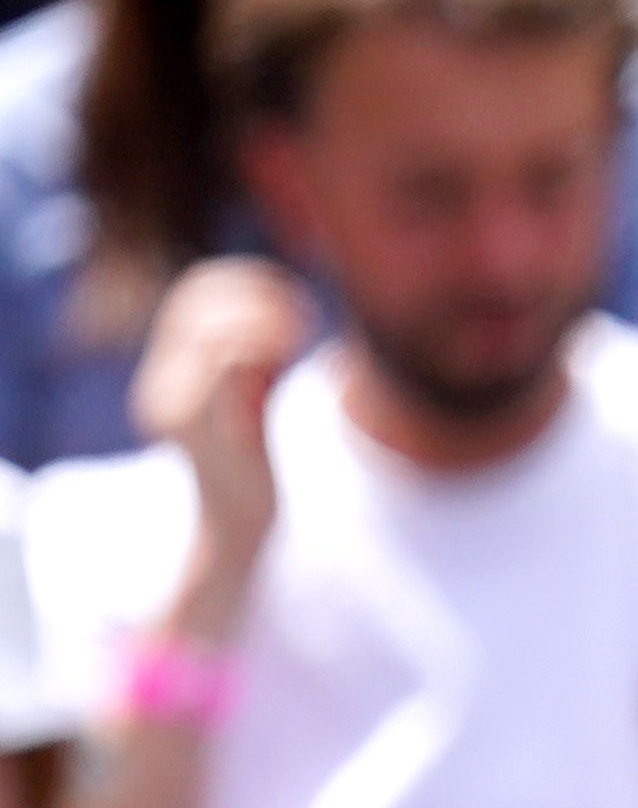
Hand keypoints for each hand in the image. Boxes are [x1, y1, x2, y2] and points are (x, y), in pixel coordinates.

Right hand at [131, 259, 311, 610]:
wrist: (237, 526)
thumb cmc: (252, 459)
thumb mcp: (252, 392)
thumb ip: (255, 351)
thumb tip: (279, 302)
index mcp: (170, 368)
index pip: (193, 295)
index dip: (242, 281)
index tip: (290, 292)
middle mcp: (161, 381)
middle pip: (199, 306)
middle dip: (258, 298)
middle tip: (305, 312)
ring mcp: (174, 402)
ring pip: (209, 331)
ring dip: (263, 321)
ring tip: (302, 333)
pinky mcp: (199, 426)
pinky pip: (223, 365)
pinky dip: (260, 348)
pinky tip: (290, 360)